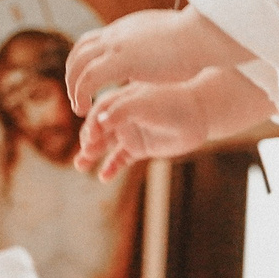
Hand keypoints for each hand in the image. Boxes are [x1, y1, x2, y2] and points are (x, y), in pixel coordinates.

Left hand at [65, 8, 237, 115]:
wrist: (201, 34)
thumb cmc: (197, 39)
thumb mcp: (172, 38)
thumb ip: (162, 44)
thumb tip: (170, 44)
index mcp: (129, 28)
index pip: (96, 39)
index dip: (87, 60)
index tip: (89, 78)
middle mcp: (117, 33)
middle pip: (80, 50)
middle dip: (74, 73)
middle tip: (77, 95)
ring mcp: (116, 45)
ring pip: (79, 66)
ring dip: (74, 87)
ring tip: (80, 109)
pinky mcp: (119, 61)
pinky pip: (88, 79)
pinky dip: (81, 94)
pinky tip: (86, 111)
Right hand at [76, 80, 213, 178]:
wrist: (197, 114)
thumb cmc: (170, 103)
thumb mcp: (144, 104)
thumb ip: (121, 111)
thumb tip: (98, 123)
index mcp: (120, 100)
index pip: (98, 113)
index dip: (91, 125)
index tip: (90, 137)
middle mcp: (122, 116)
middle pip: (97, 130)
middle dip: (88, 141)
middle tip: (85, 153)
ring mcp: (130, 132)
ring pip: (104, 146)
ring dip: (91, 155)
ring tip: (80, 166)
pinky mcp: (140, 148)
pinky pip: (120, 159)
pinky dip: (111, 167)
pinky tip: (104, 177)